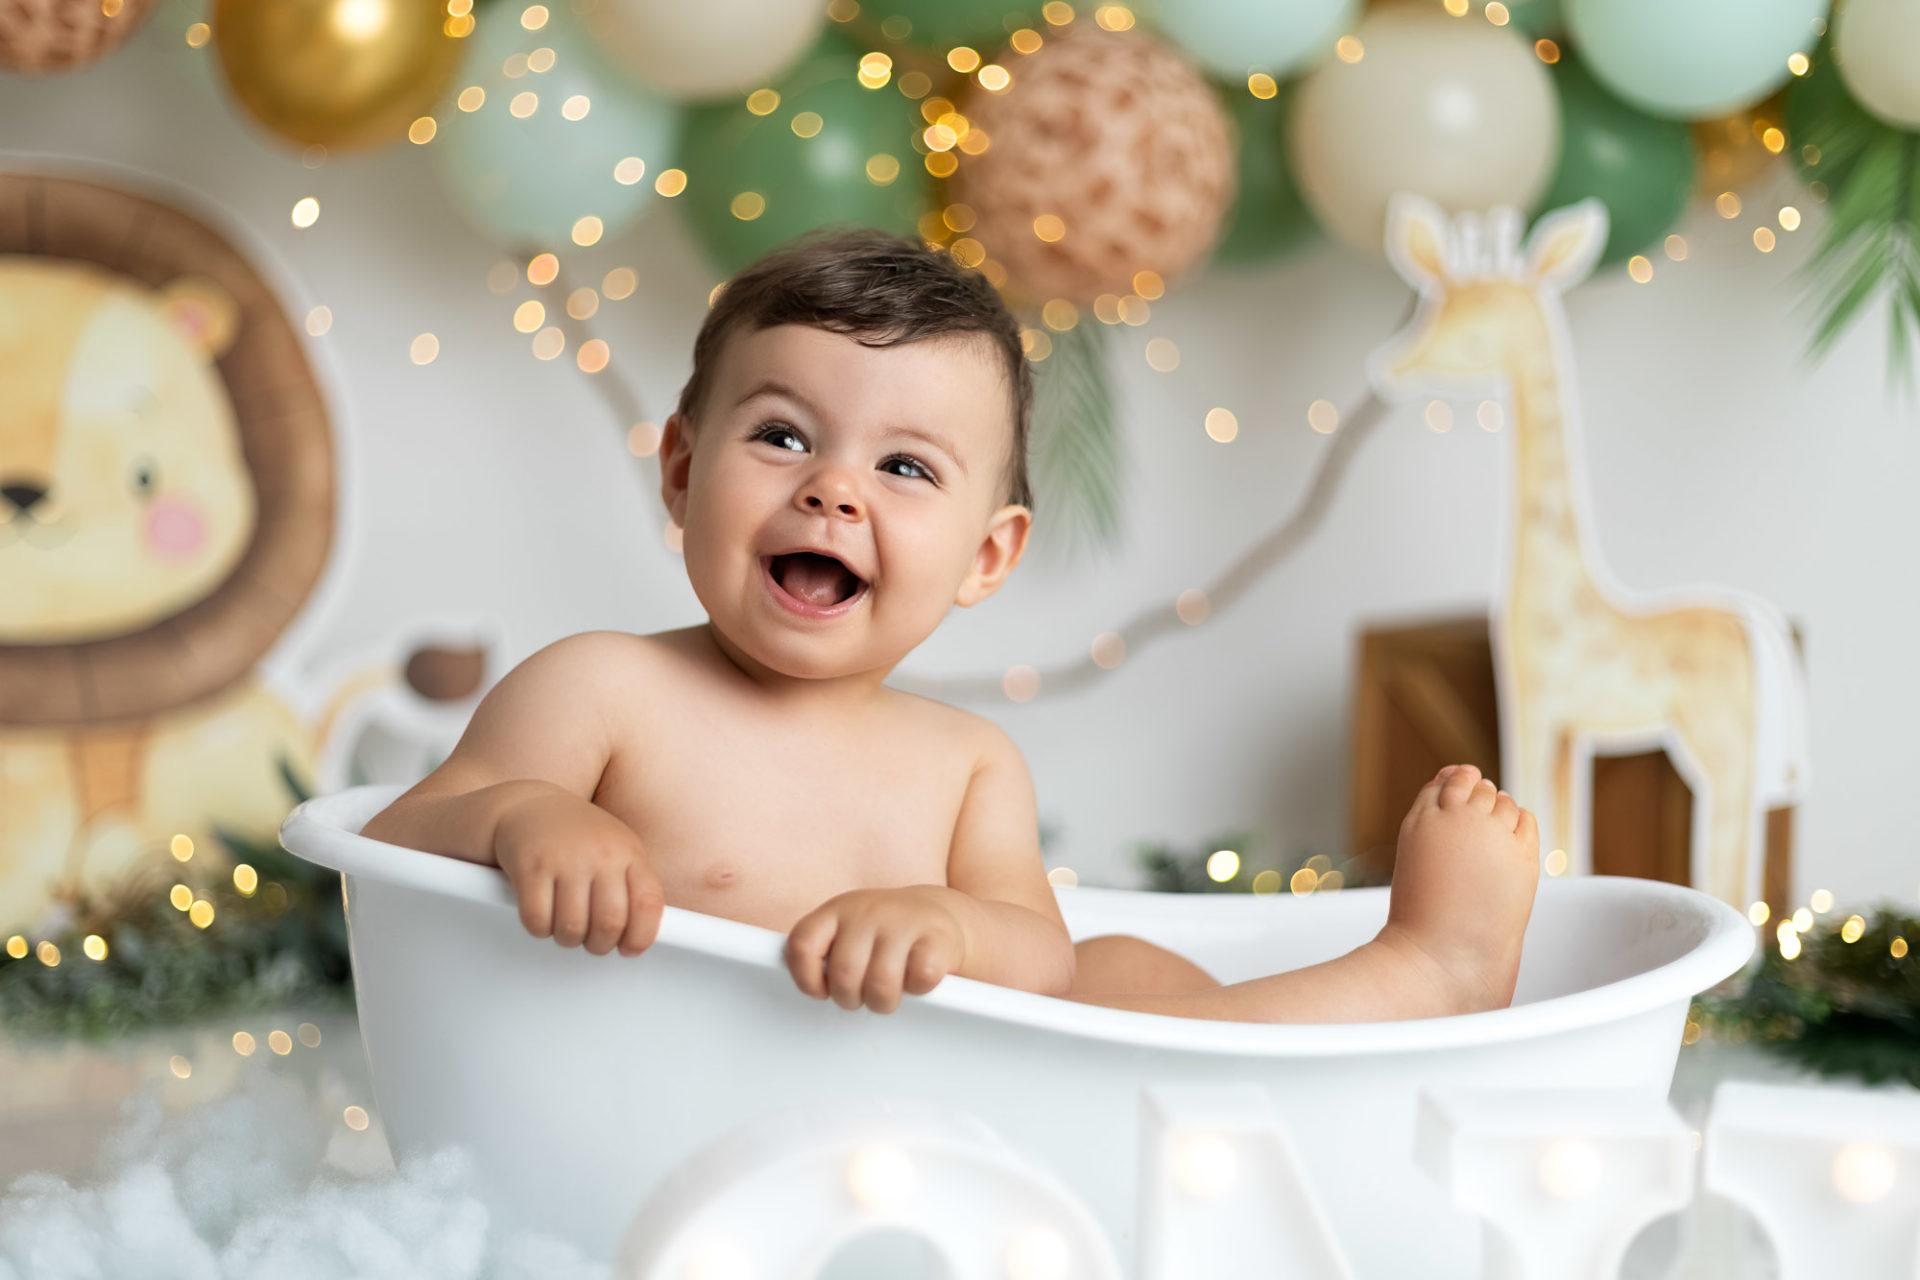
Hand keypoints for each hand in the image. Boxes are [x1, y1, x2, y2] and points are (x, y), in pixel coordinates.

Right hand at [492, 787, 663, 956]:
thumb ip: (630, 887)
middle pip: (610, 923)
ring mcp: (565, 859)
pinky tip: (541, 916)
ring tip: (565, 928)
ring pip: (572, 928)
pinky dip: (539, 929)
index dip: (641, 936)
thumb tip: (635, 941)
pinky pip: (537, 920)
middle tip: (591, 942)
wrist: (527, 805)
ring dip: (567, 939)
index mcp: (628, 852)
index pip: (648, 903)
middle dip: (599, 945)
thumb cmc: (577, 837)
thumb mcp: (615, 850)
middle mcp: (600, 853)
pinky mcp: (531, 866)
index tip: (628, 949)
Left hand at [784, 886, 967, 1012]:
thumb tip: (789, 992)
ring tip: (887, 995)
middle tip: (860, 996)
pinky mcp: (937, 937)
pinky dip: (919, 990)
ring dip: (883, 1002)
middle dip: (850, 998)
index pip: (802, 944)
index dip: (805, 978)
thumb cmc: (880, 936)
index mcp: (836, 911)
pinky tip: (917, 980)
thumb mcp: (845, 933)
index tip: (820, 991)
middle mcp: (867, 911)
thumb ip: (820, 953)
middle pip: (844, 975)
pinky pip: (920, 979)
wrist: (936, 916)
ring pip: (881, 985)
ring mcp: (903, 921)